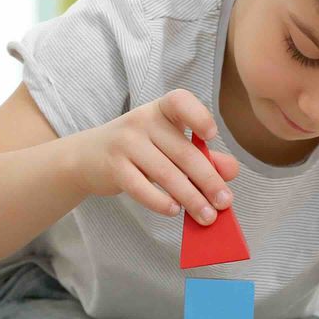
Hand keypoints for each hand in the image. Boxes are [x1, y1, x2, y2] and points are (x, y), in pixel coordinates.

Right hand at [70, 89, 240, 223]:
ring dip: (191, 198)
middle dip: (208, 180)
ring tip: (207, 216)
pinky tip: (175, 211)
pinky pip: (141, 188)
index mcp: (160, 110)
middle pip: (183, 152)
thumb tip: (231, 171)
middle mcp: (142, 121)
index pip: (179, 101)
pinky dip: (160, 201)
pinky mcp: (113, 167)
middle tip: (224, 202)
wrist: (86, 156)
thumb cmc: (137, 148)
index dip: (198, 116)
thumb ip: (201, 155)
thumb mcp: (167, 144)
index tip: (212, 136)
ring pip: (166, 174)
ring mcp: (125, 143)